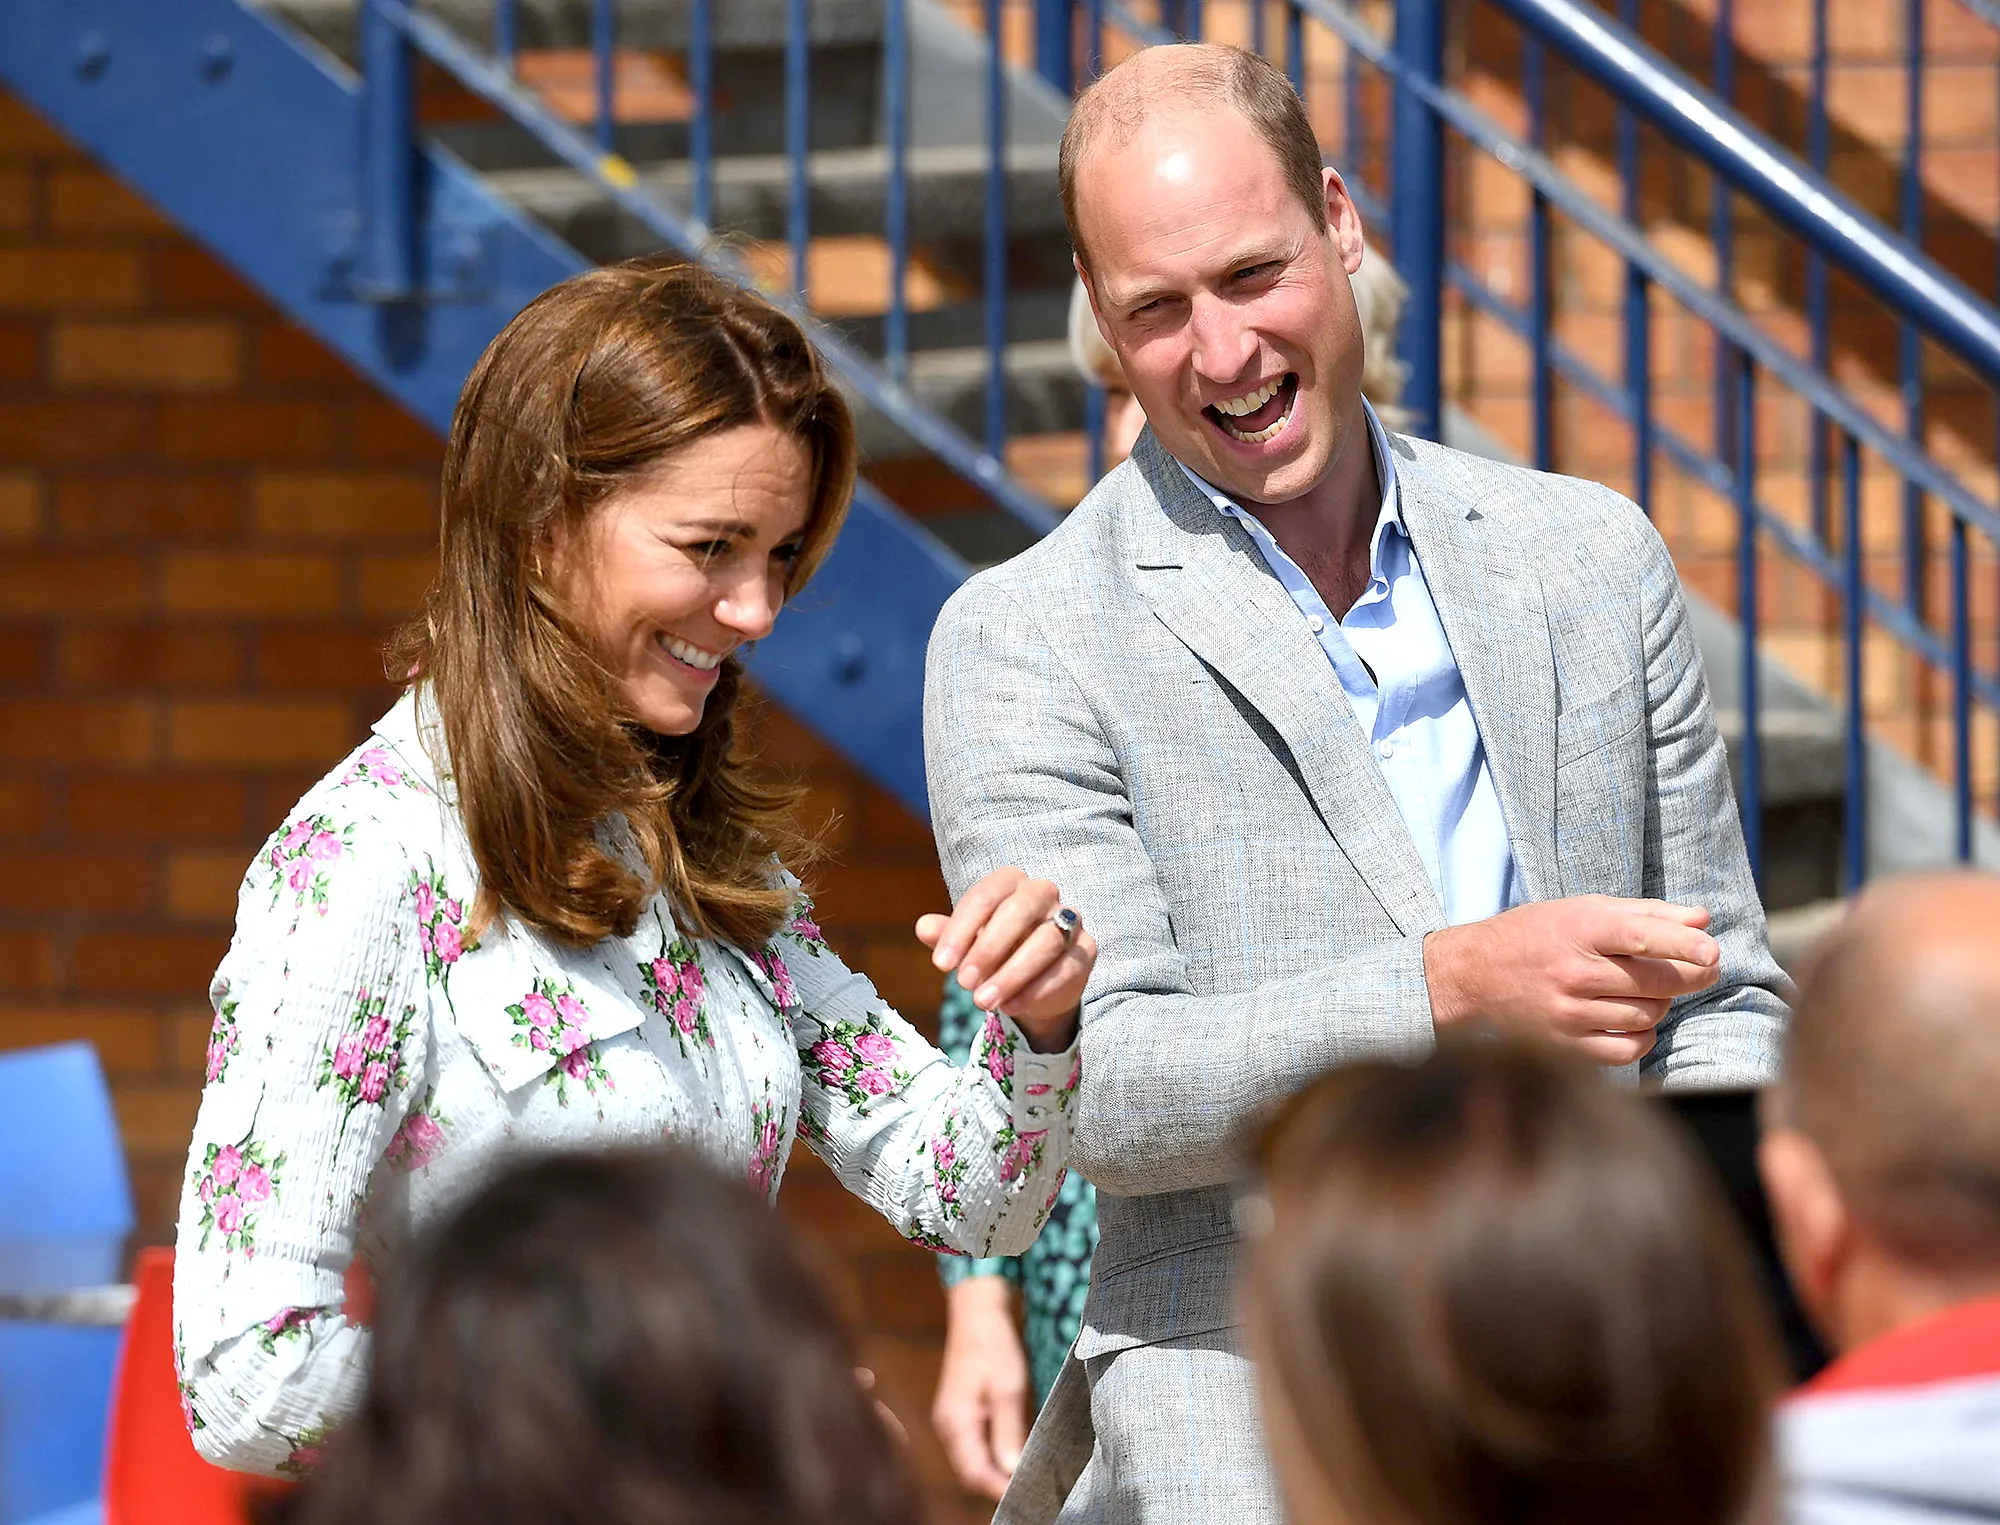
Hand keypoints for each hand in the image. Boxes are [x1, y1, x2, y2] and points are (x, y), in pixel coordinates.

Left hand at [916, 867, 1096, 1052]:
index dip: (961, 929)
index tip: (941, 964)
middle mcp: (1043, 893)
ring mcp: (1069, 920)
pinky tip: (1011, 1006)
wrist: (1031, 984)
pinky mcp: (1085, 950)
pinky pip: (1065, 967)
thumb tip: (923, 926)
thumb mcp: (966, 945)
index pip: (985, 895)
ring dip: (1011, 974)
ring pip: (1045, 941)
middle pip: (1019, 910)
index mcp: (1010, 882)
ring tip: (983, 1002)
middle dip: (988, 948)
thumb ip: (947, 935)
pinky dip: (1036, 989)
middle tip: (963, 982)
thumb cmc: (993, 952)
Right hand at [931, 1277, 1031, 1499]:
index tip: (1026, 1495)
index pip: (974, 1473)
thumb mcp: (1008, 1388)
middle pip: (971, 1471)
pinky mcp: (962, 1410)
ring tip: (1027, 1476)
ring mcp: (953, 1418)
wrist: (978, 1309)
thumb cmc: (993, 1345)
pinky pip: (975, 1443)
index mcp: (955, 1423)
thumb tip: (1010, 1470)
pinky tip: (1014, 1453)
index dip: (999, 1489)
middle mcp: (949, 1426)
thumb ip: (1008, 1432)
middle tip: (1031, 1489)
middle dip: (997, 1484)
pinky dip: (993, 1454)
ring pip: (973, 1458)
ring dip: (996, 1470)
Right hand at [1423, 896, 1720, 1065]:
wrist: (1474, 974)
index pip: (1641, 936)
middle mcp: (1573, 972)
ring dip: (1662, 1003)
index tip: (1713, 952)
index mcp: (1578, 929)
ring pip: (1648, 1015)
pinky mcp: (1565, 1044)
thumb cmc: (1535, 935)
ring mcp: (1568, 1012)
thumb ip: (1644, 914)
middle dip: (1690, 975)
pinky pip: (1627, 1050)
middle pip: (1656, 981)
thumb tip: (1702, 920)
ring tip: (1651, 990)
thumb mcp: (1581, 909)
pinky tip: (1637, 1021)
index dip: (1683, 945)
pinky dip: (1644, 1037)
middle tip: (1702, 968)